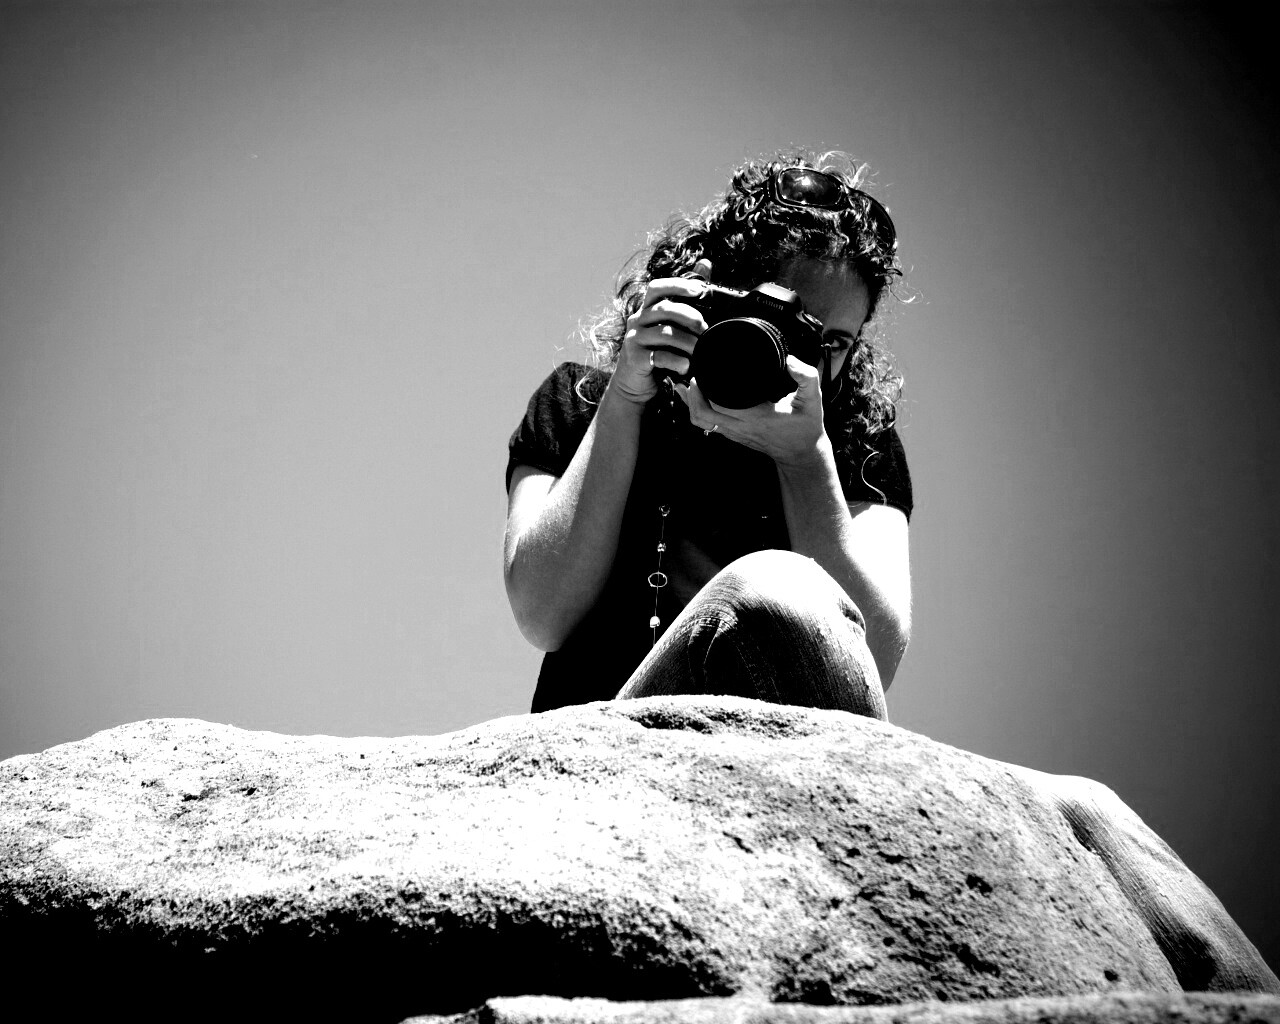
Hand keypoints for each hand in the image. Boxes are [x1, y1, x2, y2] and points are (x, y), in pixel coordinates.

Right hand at [607, 259, 713, 406]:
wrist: (635, 383)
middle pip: (663, 309)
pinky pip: (659, 357)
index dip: (677, 285)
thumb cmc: (657, 350)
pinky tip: (687, 366)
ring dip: (687, 341)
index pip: (657, 288)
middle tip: (705, 327)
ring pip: (664, 334)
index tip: (700, 289)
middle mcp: (637, 320)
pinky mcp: (635, 359)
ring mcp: (634, 340)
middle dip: (689, 316)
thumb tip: (706, 263)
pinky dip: (677, 361)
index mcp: (646, 309)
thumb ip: (685, 298)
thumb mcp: (670, 324)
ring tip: (700, 349)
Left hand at [678, 354, 828, 468]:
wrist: (803, 454)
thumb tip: (789, 360)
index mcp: (757, 416)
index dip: (707, 388)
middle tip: (697, 373)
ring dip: (692, 403)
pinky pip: (707, 425)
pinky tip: (694, 397)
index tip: (707, 369)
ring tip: (691, 383)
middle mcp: (742, 427)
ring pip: (701, 422)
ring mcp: (736, 433)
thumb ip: (806, 377)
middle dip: (693, 393)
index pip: (721, 404)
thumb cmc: (807, 426)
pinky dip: (698, 411)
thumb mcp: (813, 400)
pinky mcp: (734, 436)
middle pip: (703, 414)